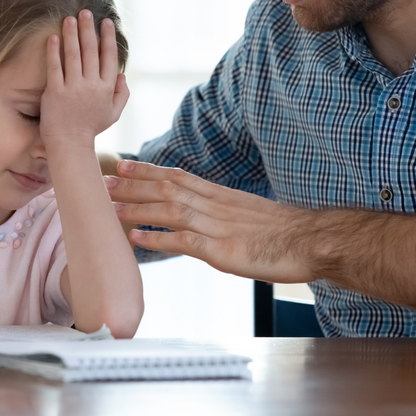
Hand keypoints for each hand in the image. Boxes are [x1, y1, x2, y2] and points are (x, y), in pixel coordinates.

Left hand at [40, 10, 128, 150]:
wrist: (70, 144)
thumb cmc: (90, 128)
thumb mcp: (113, 114)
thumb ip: (122, 94)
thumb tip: (122, 74)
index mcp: (107, 88)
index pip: (109, 57)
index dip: (108, 37)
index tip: (105, 22)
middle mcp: (92, 85)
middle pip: (91, 51)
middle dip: (89, 29)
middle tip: (86, 12)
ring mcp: (73, 88)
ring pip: (73, 55)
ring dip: (72, 34)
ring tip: (70, 18)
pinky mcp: (55, 92)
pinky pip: (55, 67)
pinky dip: (54, 51)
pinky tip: (53, 37)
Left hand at [108, 160, 317, 282]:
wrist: (314, 240)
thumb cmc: (283, 232)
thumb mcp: (247, 214)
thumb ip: (221, 212)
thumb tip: (200, 215)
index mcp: (220, 195)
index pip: (176, 175)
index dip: (147, 171)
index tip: (122, 166)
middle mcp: (215, 204)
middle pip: (166, 188)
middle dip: (132, 186)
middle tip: (102, 182)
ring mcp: (218, 226)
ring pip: (170, 210)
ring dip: (137, 208)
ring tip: (110, 209)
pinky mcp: (223, 249)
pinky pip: (184, 241)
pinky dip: (157, 239)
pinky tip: (136, 239)